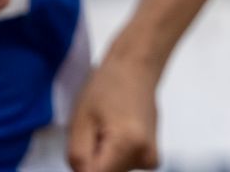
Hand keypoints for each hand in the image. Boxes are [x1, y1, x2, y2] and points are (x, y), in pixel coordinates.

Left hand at [68, 53, 160, 171]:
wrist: (136, 68)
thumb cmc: (107, 85)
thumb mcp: (80, 122)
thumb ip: (78, 159)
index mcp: (127, 145)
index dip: (82, 166)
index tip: (83, 147)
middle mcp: (145, 156)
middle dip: (92, 162)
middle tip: (93, 134)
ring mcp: (150, 158)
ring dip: (102, 159)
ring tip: (104, 130)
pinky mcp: (151, 157)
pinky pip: (124, 168)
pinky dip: (115, 158)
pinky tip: (116, 135)